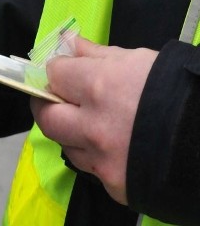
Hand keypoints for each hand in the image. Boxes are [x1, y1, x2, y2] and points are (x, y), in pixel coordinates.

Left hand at [30, 36, 156, 203]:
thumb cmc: (180, 90)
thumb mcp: (141, 61)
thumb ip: (97, 54)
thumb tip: (67, 41)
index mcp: (99, 87)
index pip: (54, 74)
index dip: (58, 71)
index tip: (64, 72)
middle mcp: (94, 126)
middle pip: (46, 117)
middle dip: (46, 105)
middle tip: (55, 99)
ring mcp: (103, 160)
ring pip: (66, 145)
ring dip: (71, 133)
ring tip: (90, 123)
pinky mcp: (114, 185)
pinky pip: (91, 169)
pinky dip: (95, 156)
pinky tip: (112, 147)